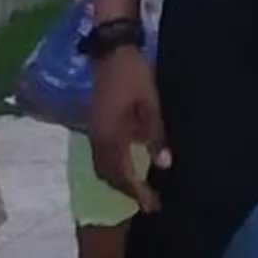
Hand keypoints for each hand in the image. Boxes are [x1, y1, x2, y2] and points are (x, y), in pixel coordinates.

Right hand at [86, 48, 167, 212]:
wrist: (111, 52)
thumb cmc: (135, 76)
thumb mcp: (151, 104)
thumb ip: (155, 135)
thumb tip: (163, 166)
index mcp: (111, 137)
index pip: (124, 175)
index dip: (138, 193)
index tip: (154, 206)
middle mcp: (97, 140)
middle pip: (110, 176)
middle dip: (128, 192)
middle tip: (149, 203)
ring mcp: (93, 133)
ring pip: (102, 168)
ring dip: (118, 182)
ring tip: (138, 191)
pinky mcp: (94, 125)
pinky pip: (100, 157)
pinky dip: (112, 169)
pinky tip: (125, 167)